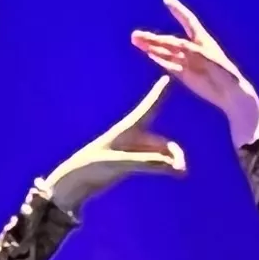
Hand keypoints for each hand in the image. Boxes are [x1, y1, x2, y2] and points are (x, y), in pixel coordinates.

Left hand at [41, 83, 188, 211]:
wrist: (76, 182)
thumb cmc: (93, 166)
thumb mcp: (119, 163)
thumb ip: (146, 162)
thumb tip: (173, 165)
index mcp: (127, 129)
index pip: (148, 107)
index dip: (158, 93)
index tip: (167, 77)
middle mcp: (134, 137)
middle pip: (163, 142)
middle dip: (174, 153)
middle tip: (182, 168)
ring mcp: (134, 151)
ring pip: (162, 154)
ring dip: (172, 161)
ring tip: (181, 172)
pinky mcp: (132, 163)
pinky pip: (156, 163)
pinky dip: (166, 167)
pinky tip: (177, 173)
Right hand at [127, 0, 258, 144]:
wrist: (231, 95)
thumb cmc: (228, 76)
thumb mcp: (215, 63)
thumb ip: (199, 54)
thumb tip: (183, 47)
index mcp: (203, 41)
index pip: (188, 21)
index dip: (178, 11)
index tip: (167, 0)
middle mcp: (192, 49)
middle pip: (169, 40)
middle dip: (153, 38)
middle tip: (136, 34)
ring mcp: (187, 61)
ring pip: (165, 52)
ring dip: (151, 47)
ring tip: (135, 41)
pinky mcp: (184, 74)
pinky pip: (168, 64)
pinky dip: (157, 59)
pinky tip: (148, 54)